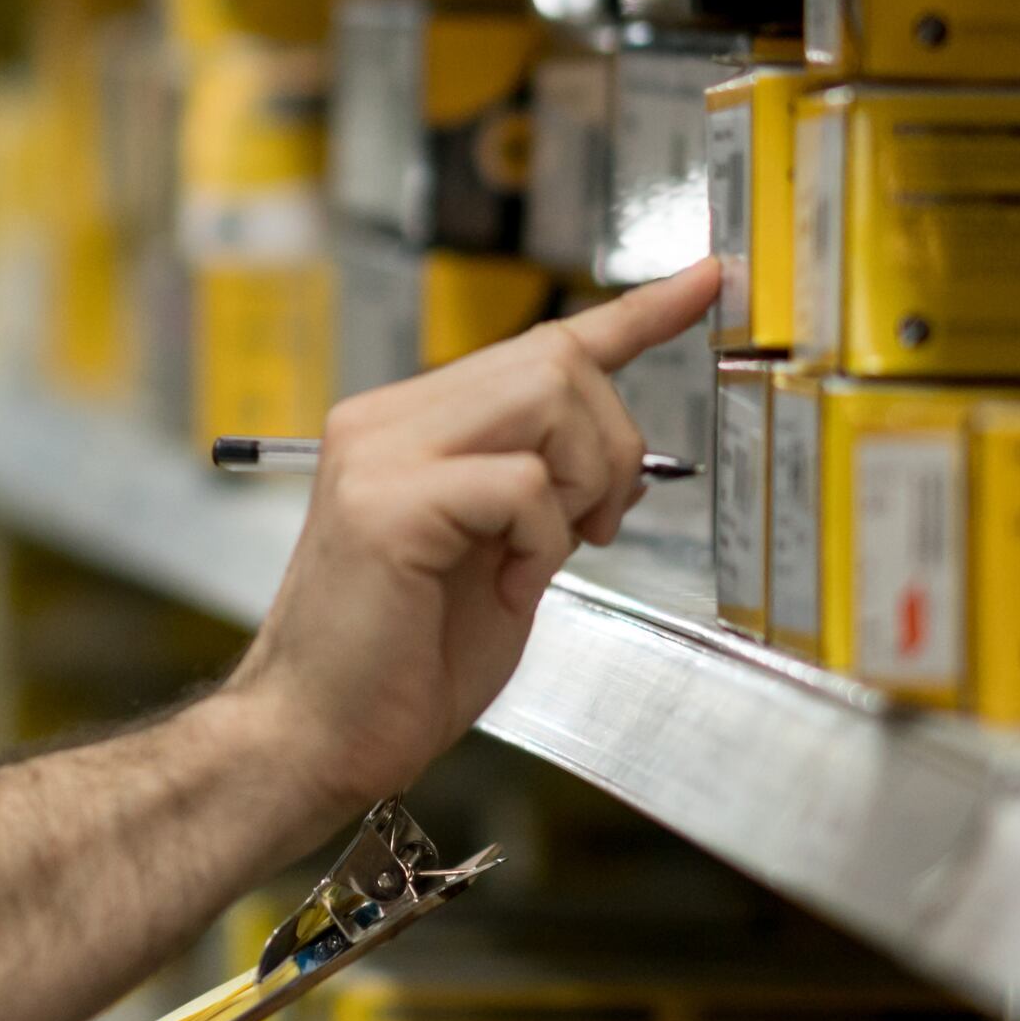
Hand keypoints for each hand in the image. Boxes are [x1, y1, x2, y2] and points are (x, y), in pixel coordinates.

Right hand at [219, 263, 720, 819]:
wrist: (313, 738)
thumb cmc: (397, 665)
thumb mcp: (496, 561)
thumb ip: (541, 499)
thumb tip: (615, 464)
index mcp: (409, 426)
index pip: (537, 346)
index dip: (635, 314)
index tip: (706, 282)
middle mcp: (386, 420)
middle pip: (555, 359)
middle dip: (608, 444)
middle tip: (592, 527)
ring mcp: (380, 454)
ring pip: (546, 395)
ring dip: (578, 483)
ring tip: (542, 556)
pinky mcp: (388, 504)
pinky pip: (519, 483)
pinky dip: (543, 542)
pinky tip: (511, 587)